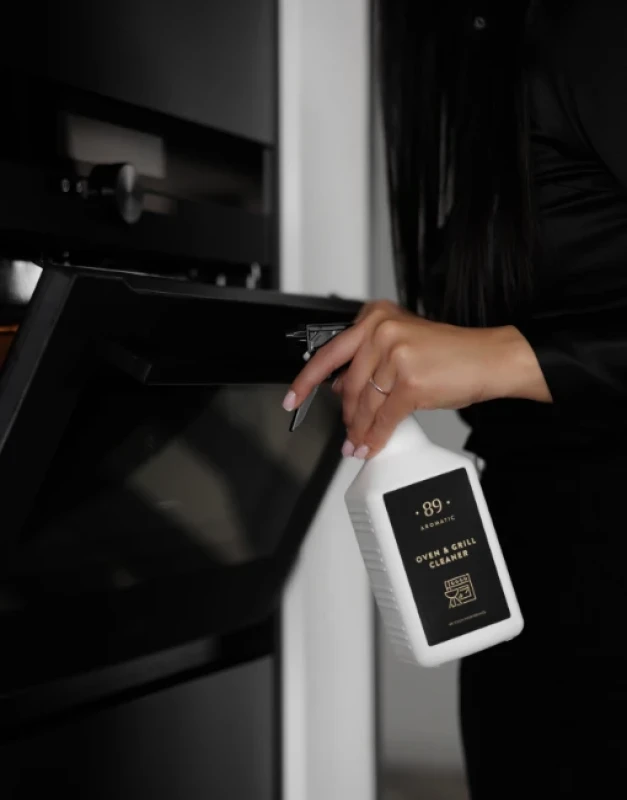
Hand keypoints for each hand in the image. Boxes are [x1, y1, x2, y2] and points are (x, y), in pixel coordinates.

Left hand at [283, 300, 549, 458]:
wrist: (489, 358)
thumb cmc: (452, 353)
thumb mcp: (403, 343)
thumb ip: (369, 359)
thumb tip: (339, 386)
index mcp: (376, 317)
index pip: (330, 352)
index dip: (306, 380)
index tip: (293, 397)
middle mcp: (382, 331)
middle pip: (348, 385)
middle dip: (346, 415)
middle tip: (346, 431)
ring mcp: (395, 355)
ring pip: (364, 404)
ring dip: (359, 430)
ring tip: (357, 443)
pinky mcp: (409, 381)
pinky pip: (383, 418)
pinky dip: (376, 436)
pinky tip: (372, 444)